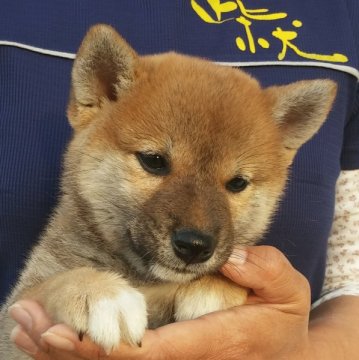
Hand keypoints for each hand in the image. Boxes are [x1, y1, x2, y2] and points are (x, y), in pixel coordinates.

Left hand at [9, 246, 311, 359]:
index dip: (111, 348)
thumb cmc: (279, 319)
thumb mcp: (287, 289)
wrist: (286, 354)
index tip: (68, 331)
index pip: (157, 353)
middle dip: (72, 351)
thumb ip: (265, 270)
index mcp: (218, 343)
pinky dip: (83, 352)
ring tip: (25, 326)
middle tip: (27, 324)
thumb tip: (232, 259)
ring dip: (66, 353)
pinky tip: (52, 337)